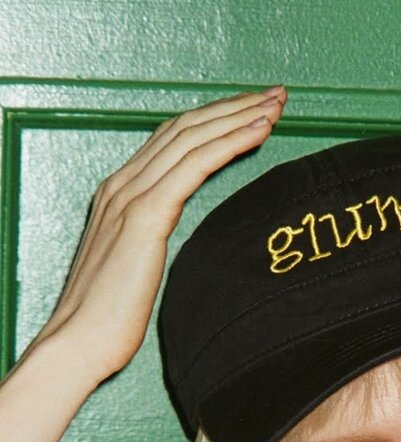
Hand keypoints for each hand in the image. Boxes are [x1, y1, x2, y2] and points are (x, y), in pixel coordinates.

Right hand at [24, 87, 286, 382]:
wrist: (78, 343)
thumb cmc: (107, 321)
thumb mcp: (137, 271)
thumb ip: (156, 246)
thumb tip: (191, 251)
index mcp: (119, 195)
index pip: (173, 141)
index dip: (214, 121)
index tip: (253, 112)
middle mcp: (122, 185)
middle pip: (185, 127)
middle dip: (234, 106)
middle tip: (277, 95)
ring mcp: (130, 196)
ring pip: (192, 137)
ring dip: (239, 116)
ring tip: (277, 104)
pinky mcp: (145, 216)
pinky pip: (194, 165)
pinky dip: (229, 143)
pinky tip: (258, 132)